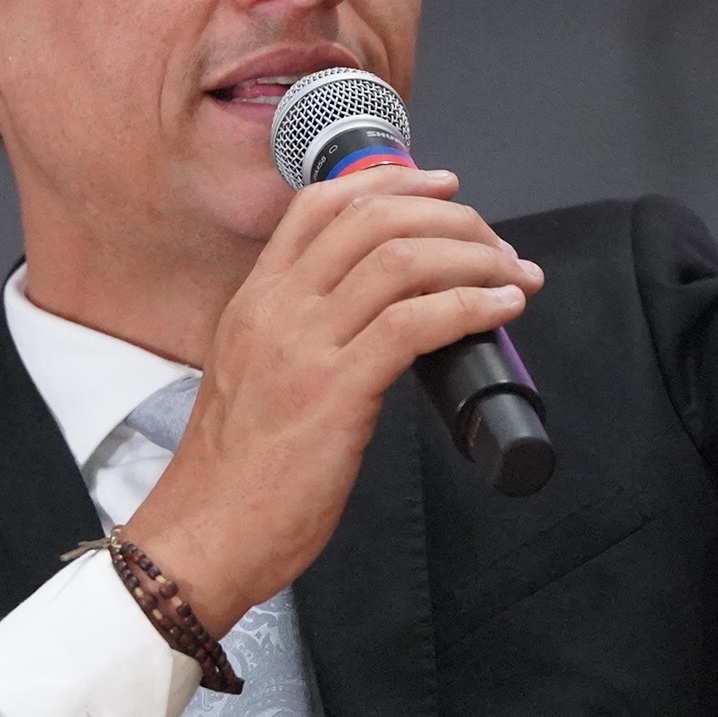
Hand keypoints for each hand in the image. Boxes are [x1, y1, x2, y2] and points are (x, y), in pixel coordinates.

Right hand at [120, 163, 541, 631]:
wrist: (205, 535)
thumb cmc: (236, 474)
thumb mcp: (254, 376)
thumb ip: (300, 336)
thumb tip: (376, 320)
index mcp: (256, 300)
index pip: (321, 205)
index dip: (391, 182)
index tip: (442, 188)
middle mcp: (276, 309)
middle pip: (373, 219)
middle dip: (451, 218)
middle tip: (495, 242)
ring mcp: (303, 347)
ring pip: (401, 260)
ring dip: (474, 258)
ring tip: (512, 274)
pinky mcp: (335, 391)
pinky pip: (415, 323)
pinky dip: (471, 306)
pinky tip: (501, 310)